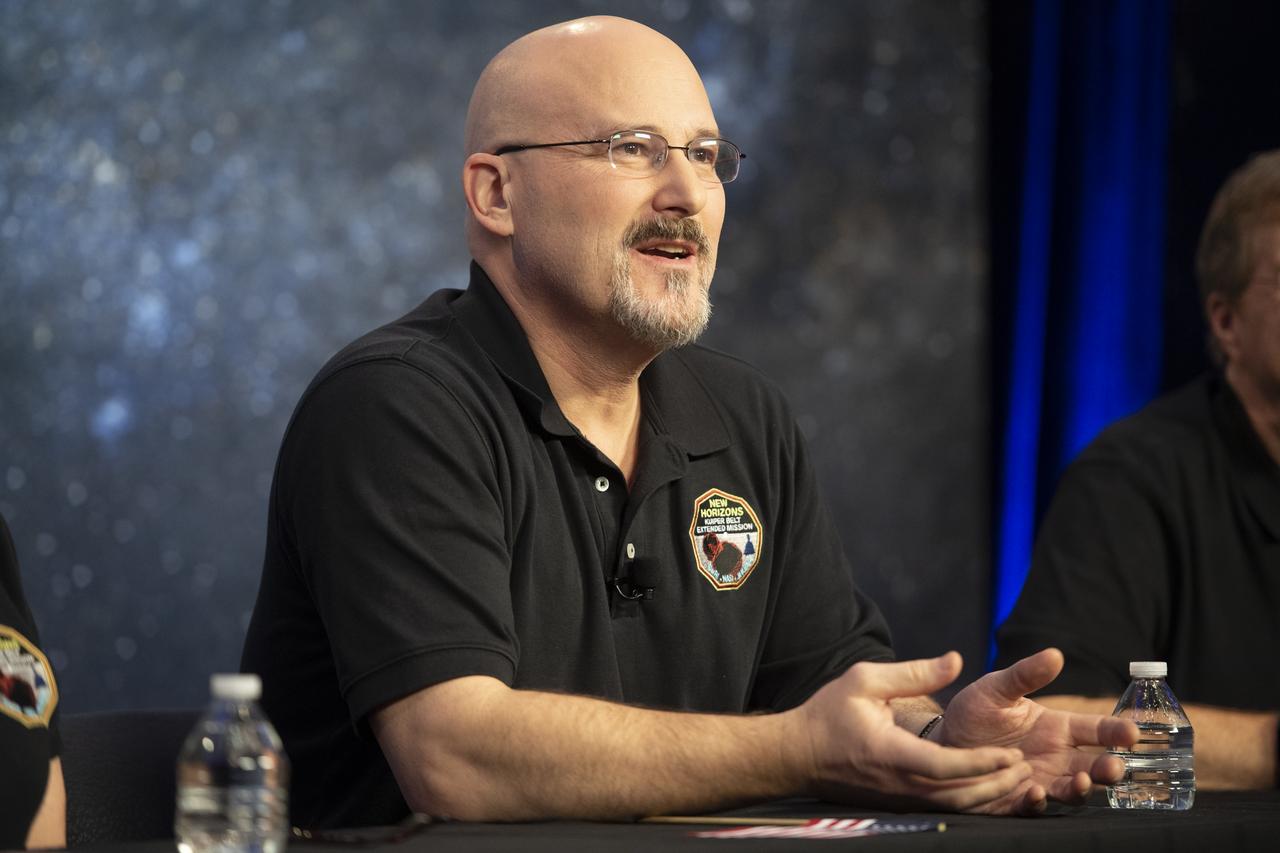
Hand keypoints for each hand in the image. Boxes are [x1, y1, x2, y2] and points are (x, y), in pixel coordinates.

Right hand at [793, 652, 1031, 811]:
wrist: (797, 755)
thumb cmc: (829, 714)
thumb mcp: (865, 680)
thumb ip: (914, 673)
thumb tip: (957, 660)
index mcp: (890, 754)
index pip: (945, 766)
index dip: (982, 763)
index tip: (1010, 753)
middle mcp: (898, 784)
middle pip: (958, 796)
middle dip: (996, 784)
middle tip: (1025, 768)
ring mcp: (898, 800)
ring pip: (953, 807)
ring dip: (987, 796)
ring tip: (1015, 780)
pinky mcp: (898, 805)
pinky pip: (941, 808)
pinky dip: (970, 802)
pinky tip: (988, 789)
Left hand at [936, 648, 1139, 813]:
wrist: (942, 741)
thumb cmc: (974, 712)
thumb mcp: (996, 689)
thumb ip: (1024, 675)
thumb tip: (1055, 654)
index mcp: (1057, 728)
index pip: (1096, 730)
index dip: (1116, 731)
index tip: (1133, 732)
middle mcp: (1056, 757)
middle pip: (1093, 765)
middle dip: (1109, 769)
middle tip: (1114, 767)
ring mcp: (1039, 780)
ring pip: (1072, 790)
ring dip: (1081, 788)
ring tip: (1081, 781)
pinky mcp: (1015, 800)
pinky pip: (1032, 806)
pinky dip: (1037, 801)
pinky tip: (1035, 792)